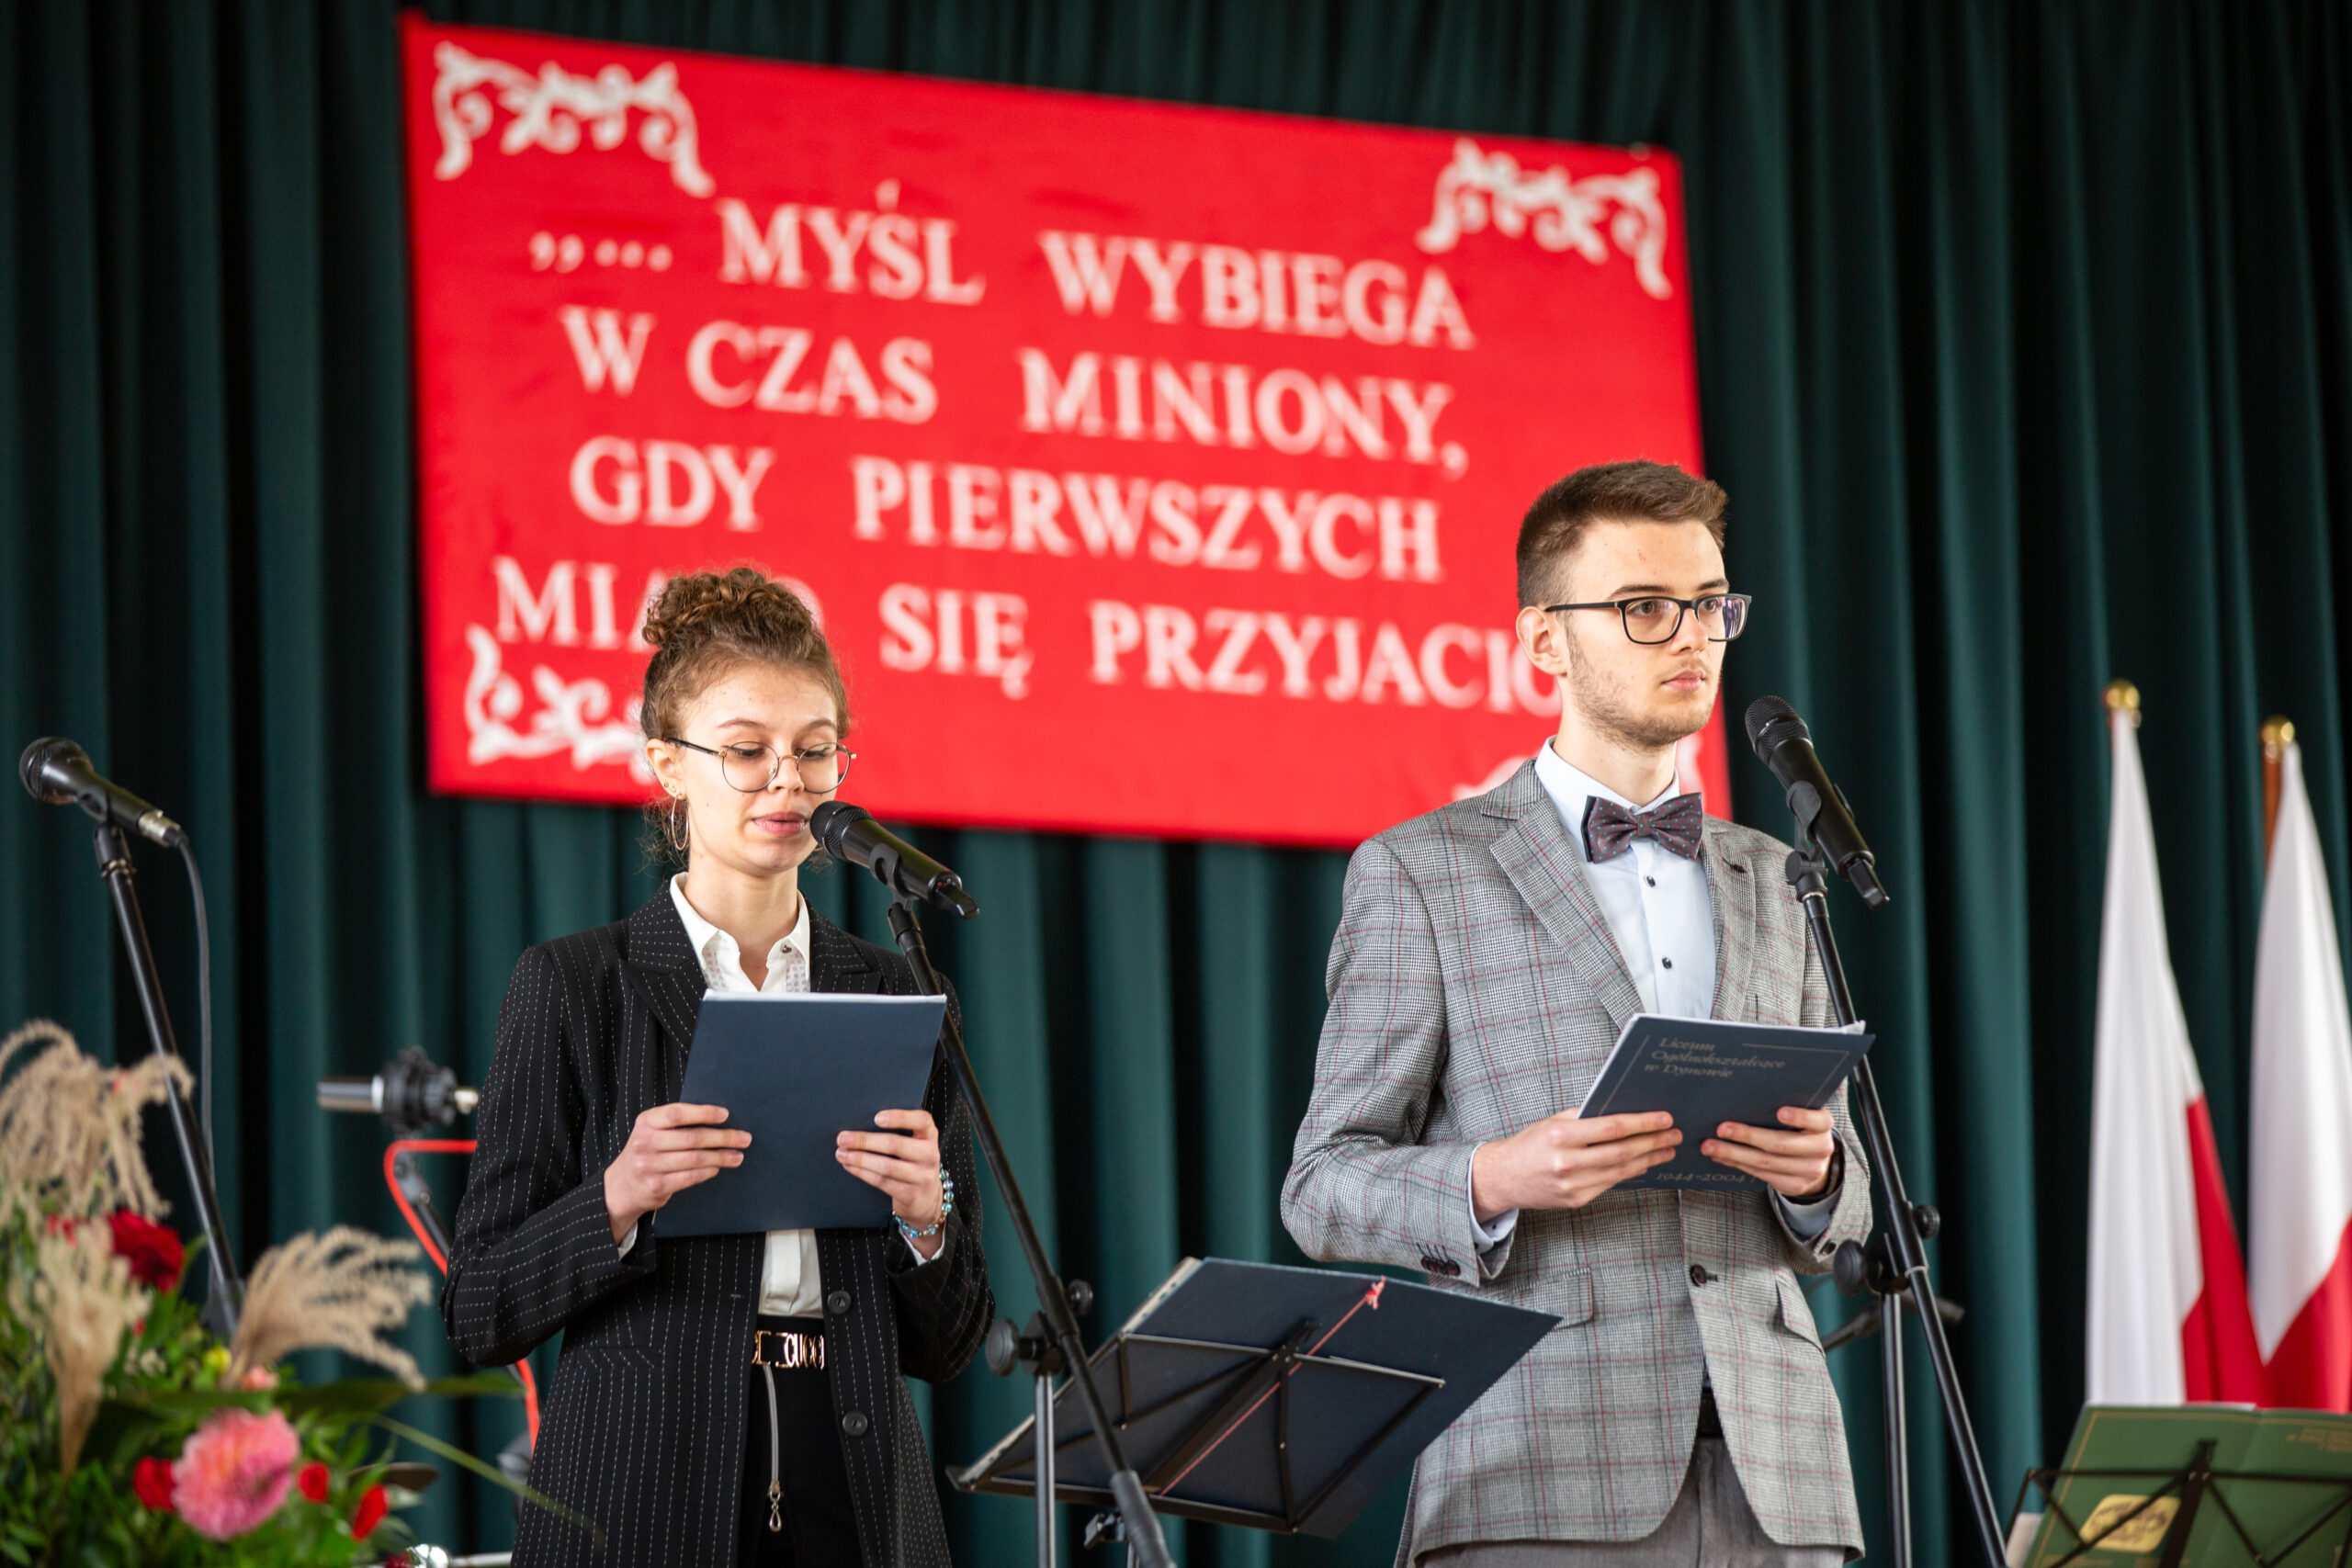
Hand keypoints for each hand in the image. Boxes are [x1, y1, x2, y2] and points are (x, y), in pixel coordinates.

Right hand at [604, 1102, 749, 1242]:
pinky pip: (690, 1177)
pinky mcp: (657, 1186)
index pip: (677, 1113)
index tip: (726, 1114)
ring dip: (721, 1157)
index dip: (703, 1113)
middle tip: (744, 1138)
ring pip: (695, 1159)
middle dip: (723, 1138)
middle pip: (692, 1138)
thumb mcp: (652, 1130)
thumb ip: (676, 1123)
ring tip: (738, 1156)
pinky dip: (708, 1172)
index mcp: (646, 1122)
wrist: (621, 1185)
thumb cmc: (647, 1151)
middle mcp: (645, 1142)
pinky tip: (718, 1168)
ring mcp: (649, 1166)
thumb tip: (719, 1117)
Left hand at [838, 1109, 944, 1257]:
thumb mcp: (914, 1144)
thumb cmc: (913, 1162)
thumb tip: (860, 1124)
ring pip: (886, 1166)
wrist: (927, 1198)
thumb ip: (899, 1132)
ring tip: (841, 1154)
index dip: (899, 1118)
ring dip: (859, 1159)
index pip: (921, 1121)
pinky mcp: (910, 1194)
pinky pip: (882, 1182)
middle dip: (865, 1141)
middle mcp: (929, 1154)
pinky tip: (850, 1166)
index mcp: (929, 1135)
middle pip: (895, 1145)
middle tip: (843, 1138)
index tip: (877, 1118)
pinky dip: (862, 1173)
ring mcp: (922, 1176)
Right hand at [1471, 1111, 1681, 1220]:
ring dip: (1649, 1159)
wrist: (1504, 1178)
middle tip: (1674, 1134)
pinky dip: (1631, 1172)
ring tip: (1667, 1149)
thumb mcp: (1553, 1122)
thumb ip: (1584, 1117)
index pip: (1611, 1128)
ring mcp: (1573, 1185)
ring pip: (1621, 1170)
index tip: (1664, 1118)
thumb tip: (1624, 1112)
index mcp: (1560, 1136)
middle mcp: (1567, 1162)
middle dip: (1653, 1142)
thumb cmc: (1530, 1144)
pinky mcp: (1577, 1200)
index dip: (1642, 1123)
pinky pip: (1611, 1183)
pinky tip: (1644, 1163)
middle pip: (1622, 1151)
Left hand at [1703, 1106, 1836, 1199]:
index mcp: (1823, 1125)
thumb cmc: (1797, 1128)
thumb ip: (1783, 1106)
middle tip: (1721, 1129)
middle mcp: (1821, 1148)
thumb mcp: (1799, 1116)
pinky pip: (1762, 1174)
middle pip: (1781, 1143)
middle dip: (1748, 1136)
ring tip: (1710, 1146)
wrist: (1812, 1161)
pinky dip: (1738, 1164)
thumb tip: (1741, 1099)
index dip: (1800, 1116)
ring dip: (1733, 1154)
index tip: (1779, 1112)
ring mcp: (1810, 1170)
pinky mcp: (1795, 1186)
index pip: (1817, 1119)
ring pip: (1766, 1162)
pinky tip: (1721, 1157)